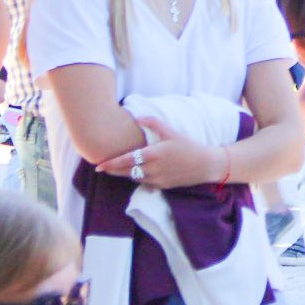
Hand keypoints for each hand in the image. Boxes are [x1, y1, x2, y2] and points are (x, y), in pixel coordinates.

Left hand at [94, 116, 223, 188]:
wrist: (205, 165)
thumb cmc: (188, 145)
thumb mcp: (171, 131)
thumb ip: (153, 123)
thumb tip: (137, 117)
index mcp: (154, 154)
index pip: (127, 161)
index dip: (111, 164)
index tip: (99, 166)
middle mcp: (154, 169)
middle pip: (127, 172)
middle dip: (113, 171)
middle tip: (101, 168)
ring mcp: (158, 180)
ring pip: (135, 178)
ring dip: (125, 174)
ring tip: (116, 169)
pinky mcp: (163, 186)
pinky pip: (145, 182)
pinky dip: (138, 177)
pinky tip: (135, 172)